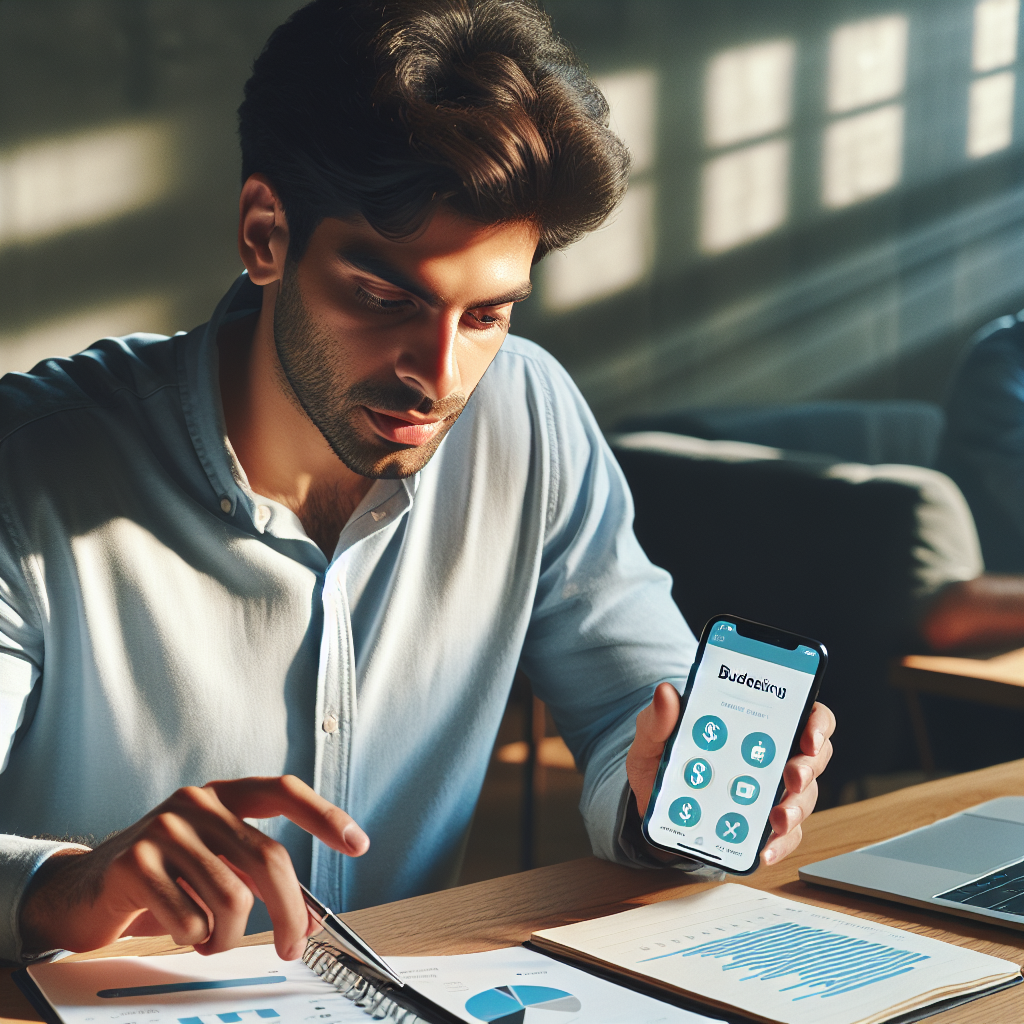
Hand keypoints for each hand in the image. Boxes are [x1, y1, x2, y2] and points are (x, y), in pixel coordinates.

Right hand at [19, 775, 368, 959]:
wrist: (79, 893)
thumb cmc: (160, 881)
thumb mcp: (214, 871)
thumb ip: (259, 882)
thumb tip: (309, 919)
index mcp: (222, 796)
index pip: (283, 791)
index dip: (324, 815)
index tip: (358, 843)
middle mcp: (195, 802)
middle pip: (267, 858)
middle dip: (289, 912)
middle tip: (293, 946)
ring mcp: (163, 828)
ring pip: (232, 896)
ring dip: (228, 935)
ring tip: (210, 938)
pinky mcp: (134, 862)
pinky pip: (190, 919)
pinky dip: (193, 939)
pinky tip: (176, 929)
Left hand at [626, 682, 834, 865]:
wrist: (649, 804)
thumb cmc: (661, 759)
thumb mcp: (653, 735)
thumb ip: (660, 717)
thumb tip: (665, 693)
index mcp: (754, 723)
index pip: (804, 713)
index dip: (817, 722)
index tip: (808, 737)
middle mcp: (771, 755)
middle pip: (813, 757)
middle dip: (808, 768)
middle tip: (793, 778)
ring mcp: (770, 791)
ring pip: (803, 798)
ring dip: (795, 809)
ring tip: (777, 818)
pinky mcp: (762, 825)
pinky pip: (784, 836)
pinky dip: (778, 845)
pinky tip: (763, 850)